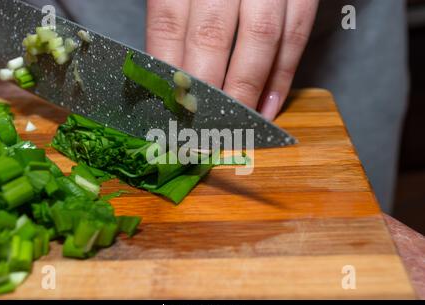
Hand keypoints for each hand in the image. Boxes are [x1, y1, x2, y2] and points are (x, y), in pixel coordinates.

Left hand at [147, 0, 318, 119]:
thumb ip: (176, 17)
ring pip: (259, 39)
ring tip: (234, 124)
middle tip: (199, 129)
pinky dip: (283, 77)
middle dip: (207, 90)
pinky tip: (268, 108)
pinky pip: (296, 34)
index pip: (168, 26)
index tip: (167, 110)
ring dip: (246, 90)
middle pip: (211, 37)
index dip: (168, 73)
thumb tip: (168, 74)